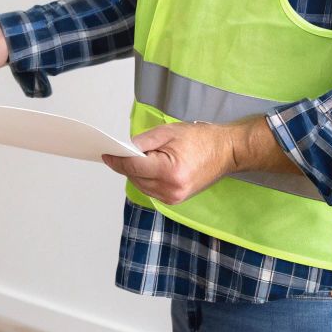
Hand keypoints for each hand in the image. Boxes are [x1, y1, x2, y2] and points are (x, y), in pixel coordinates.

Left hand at [100, 117, 295, 204]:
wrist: (226, 152)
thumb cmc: (200, 139)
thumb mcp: (168, 132)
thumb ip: (142, 142)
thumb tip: (123, 149)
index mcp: (170, 171)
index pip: (134, 167)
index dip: (117, 160)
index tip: (106, 154)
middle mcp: (171, 189)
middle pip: (135, 178)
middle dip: (127, 165)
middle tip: (121, 151)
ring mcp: (174, 197)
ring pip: (141, 186)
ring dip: (136, 173)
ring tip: (140, 158)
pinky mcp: (175, 200)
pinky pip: (151, 190)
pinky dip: (145, 179)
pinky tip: (150, 167)